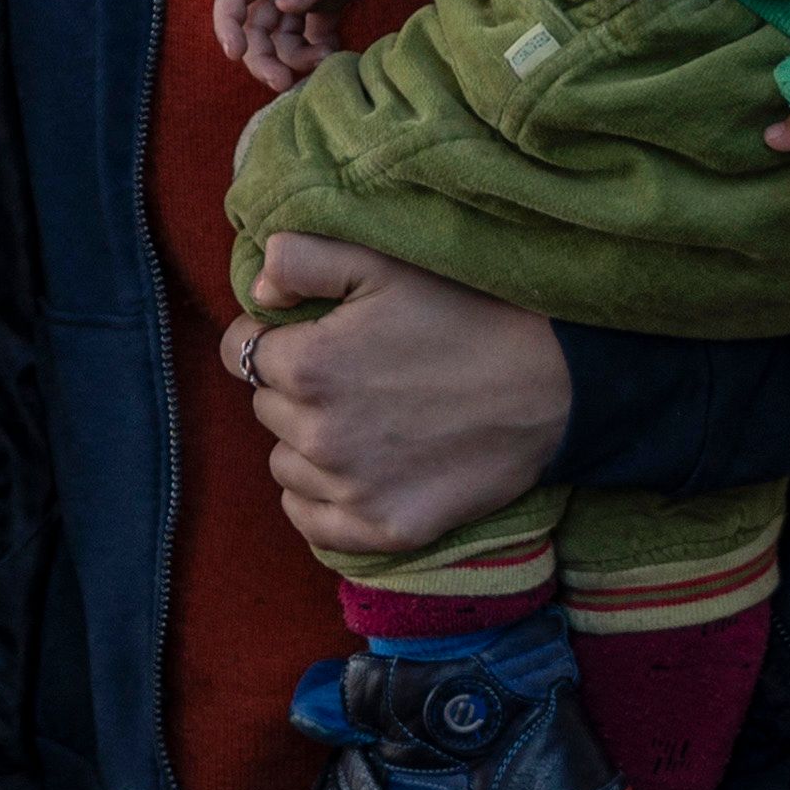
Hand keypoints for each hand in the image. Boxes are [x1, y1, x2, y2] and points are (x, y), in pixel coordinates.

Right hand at [209, 0, 385, 89]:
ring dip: (294, 57)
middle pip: (257, 26)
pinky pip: (314, 33)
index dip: (226, 23)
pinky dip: (319, 48)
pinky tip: (334, 55)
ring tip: (321, 63)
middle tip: (282, 82)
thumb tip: (287, 6)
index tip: (235, 52)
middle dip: (263, 56)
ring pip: (284, 35)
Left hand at [224, 235, 570, 556]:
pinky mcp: (383, 529)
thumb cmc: (467, 315)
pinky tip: (355, 470)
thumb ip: (302, 260)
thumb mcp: (384, 264)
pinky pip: (310, 520)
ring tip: (363, 417)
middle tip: (353, 372)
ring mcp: (350, 490)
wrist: (550, 386)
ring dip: (307, 442)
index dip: (270, 337)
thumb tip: (257, 291)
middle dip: (294, 387)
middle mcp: (318, 436)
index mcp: (308, 365)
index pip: (239, 352)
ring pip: (285, 463)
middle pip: (264, 408)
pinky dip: (320, 498)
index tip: (310, 333)